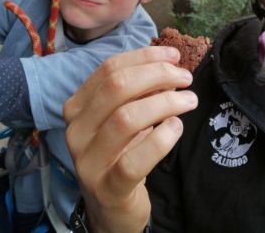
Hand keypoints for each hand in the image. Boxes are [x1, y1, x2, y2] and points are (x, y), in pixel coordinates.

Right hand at [64, 47, 197, 232]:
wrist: (111, 208)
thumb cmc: (119, 156)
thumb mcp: (122, 120)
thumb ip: (137, 94)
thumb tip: (168, 66)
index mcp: (77, 108)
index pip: (109, 69)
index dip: (144, 57)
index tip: (173, 56)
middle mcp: (75, 131)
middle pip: (117, 87)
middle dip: (157, 75)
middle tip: (185, 79)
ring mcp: (87, 160)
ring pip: (126, 118)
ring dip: (165, 103)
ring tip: (188, 101)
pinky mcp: (107, 186)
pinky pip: (135, 159)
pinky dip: (161, 140)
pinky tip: (176, 127)